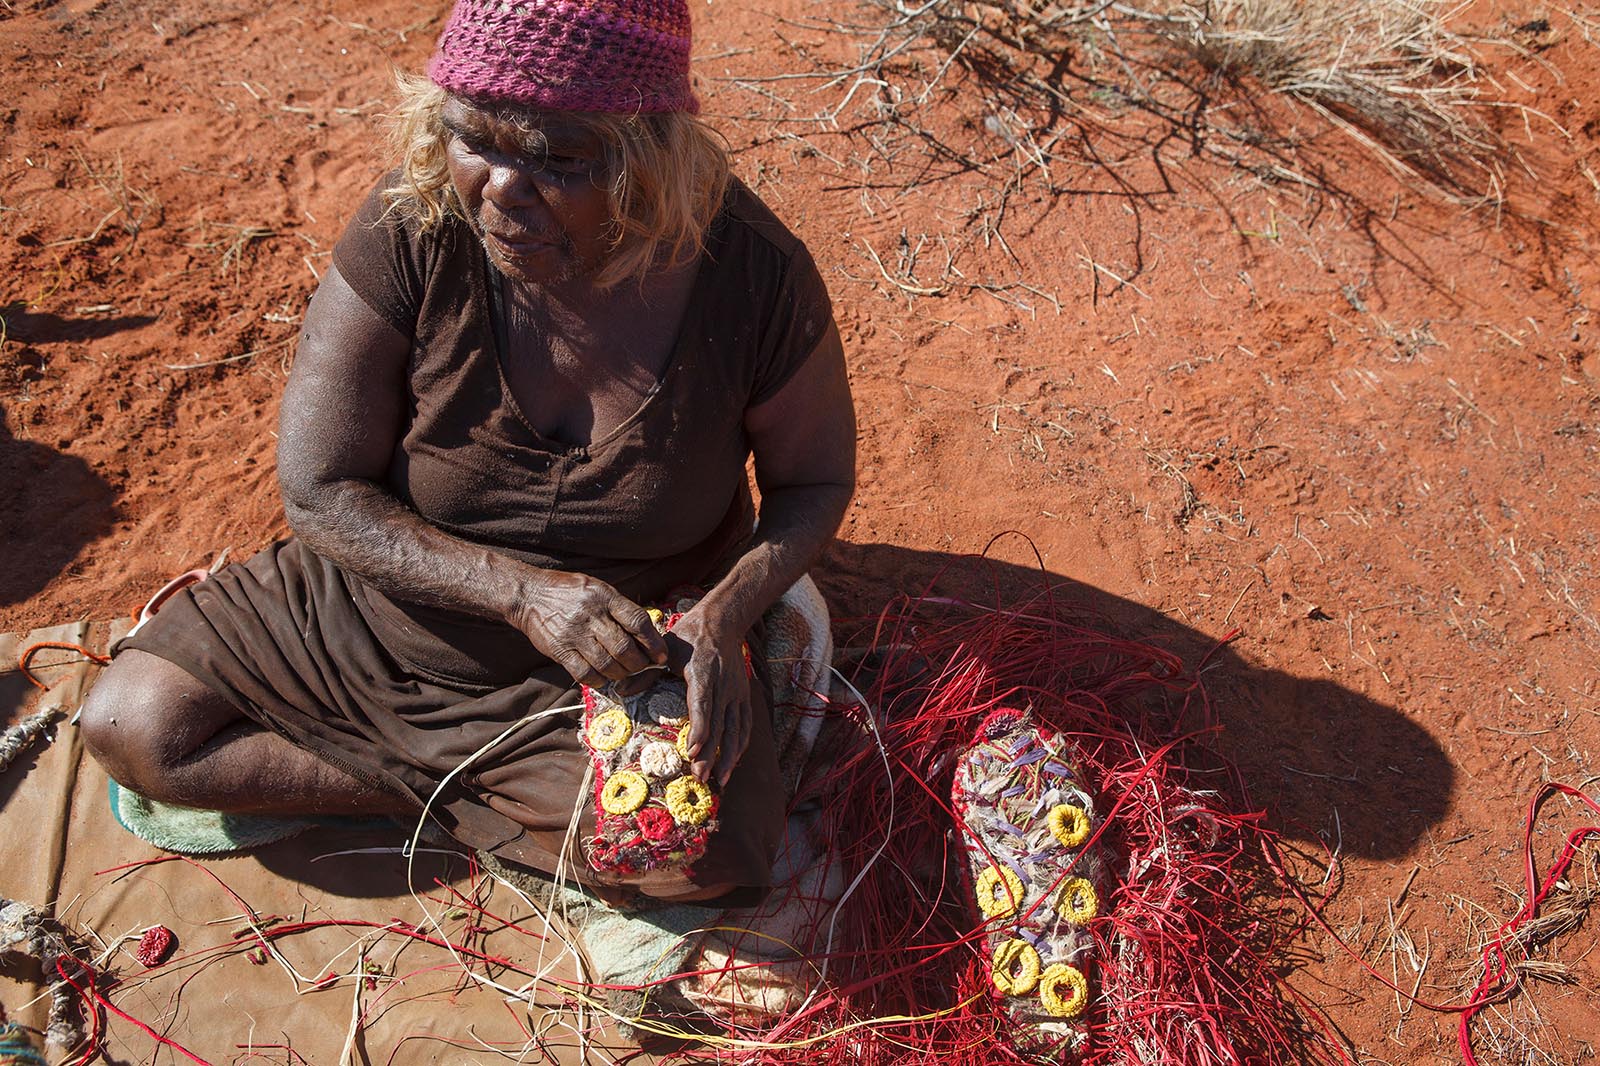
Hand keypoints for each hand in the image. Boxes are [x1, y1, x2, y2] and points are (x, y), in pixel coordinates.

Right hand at [507, 571, 666, 686]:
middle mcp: (591, 615)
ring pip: (607, 664)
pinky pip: (585, 674)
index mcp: (605, 596)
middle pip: (624, 648)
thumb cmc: (569, 592)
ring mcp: (574, 634)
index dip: (654, 642)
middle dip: (639, 663)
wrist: (529, 594)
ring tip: (625, 672)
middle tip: (643, 666)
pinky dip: (599, 680)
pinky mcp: (559, 650)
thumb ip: (620, 608)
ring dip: (621, 674)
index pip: (637, 621)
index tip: (661, 654)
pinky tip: (604, 677)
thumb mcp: (598, 589)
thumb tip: (646, 635)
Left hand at [661, 604, 751, 786]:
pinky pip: (744, 724)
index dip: (699, 729)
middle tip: (701, 778)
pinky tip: (733, 762)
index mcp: (702, 672)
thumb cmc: (688, 636)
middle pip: (719, 723)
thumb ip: (646, 673)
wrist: (723, 621)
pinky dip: (740, 745)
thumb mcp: (664, 649)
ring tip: (722, 779)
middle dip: (711, 753)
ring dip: (729, 755)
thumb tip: (621, 691)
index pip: (702, 704)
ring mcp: (736, 691)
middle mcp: (723, 684)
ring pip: (736, 728)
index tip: (692, 751)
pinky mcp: (743, 695)